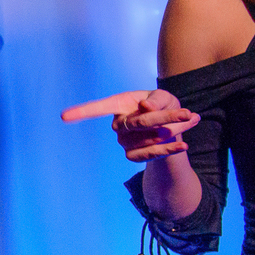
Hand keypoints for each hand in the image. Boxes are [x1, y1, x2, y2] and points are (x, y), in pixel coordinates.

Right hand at [62, 89, 198, 161]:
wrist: (171, 128)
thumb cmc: (164, 106)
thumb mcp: (165, 97)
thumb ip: (157, 100)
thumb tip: (144, 108)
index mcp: (119, 104)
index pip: (99, 108)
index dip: (82, 112)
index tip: (64, 116)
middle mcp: (118, 124)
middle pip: (137, 123)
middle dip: (163, 117)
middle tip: (186, 113)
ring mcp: (124, 142)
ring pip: (148, 138)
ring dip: (172, 131)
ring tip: (191, 119)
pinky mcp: (134, 156)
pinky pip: (151, 154)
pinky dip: (169, 149)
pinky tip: (184, 145)